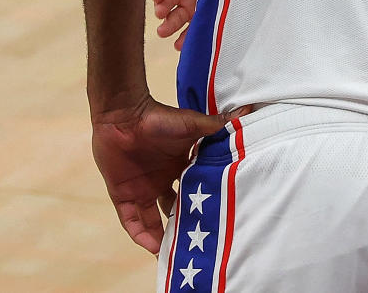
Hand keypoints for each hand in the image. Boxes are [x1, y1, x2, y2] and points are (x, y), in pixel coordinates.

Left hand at [91, 95, 227, 253]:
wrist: (124, 116)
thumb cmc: (159, 117)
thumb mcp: (192, 124)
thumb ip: (216, 125)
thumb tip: (245, 113)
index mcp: (180, 166)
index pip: (194, 190)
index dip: (203, 204)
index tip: (217, 216)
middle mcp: (162, 181)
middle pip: (175, 209)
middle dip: (184, 225)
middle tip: (199, 241)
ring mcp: (142, 190)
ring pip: (154, 221)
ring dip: (163, 237)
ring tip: (177, 254)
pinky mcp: (123, 196)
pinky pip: (132, 222)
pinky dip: (141, 235)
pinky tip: (152, 248)